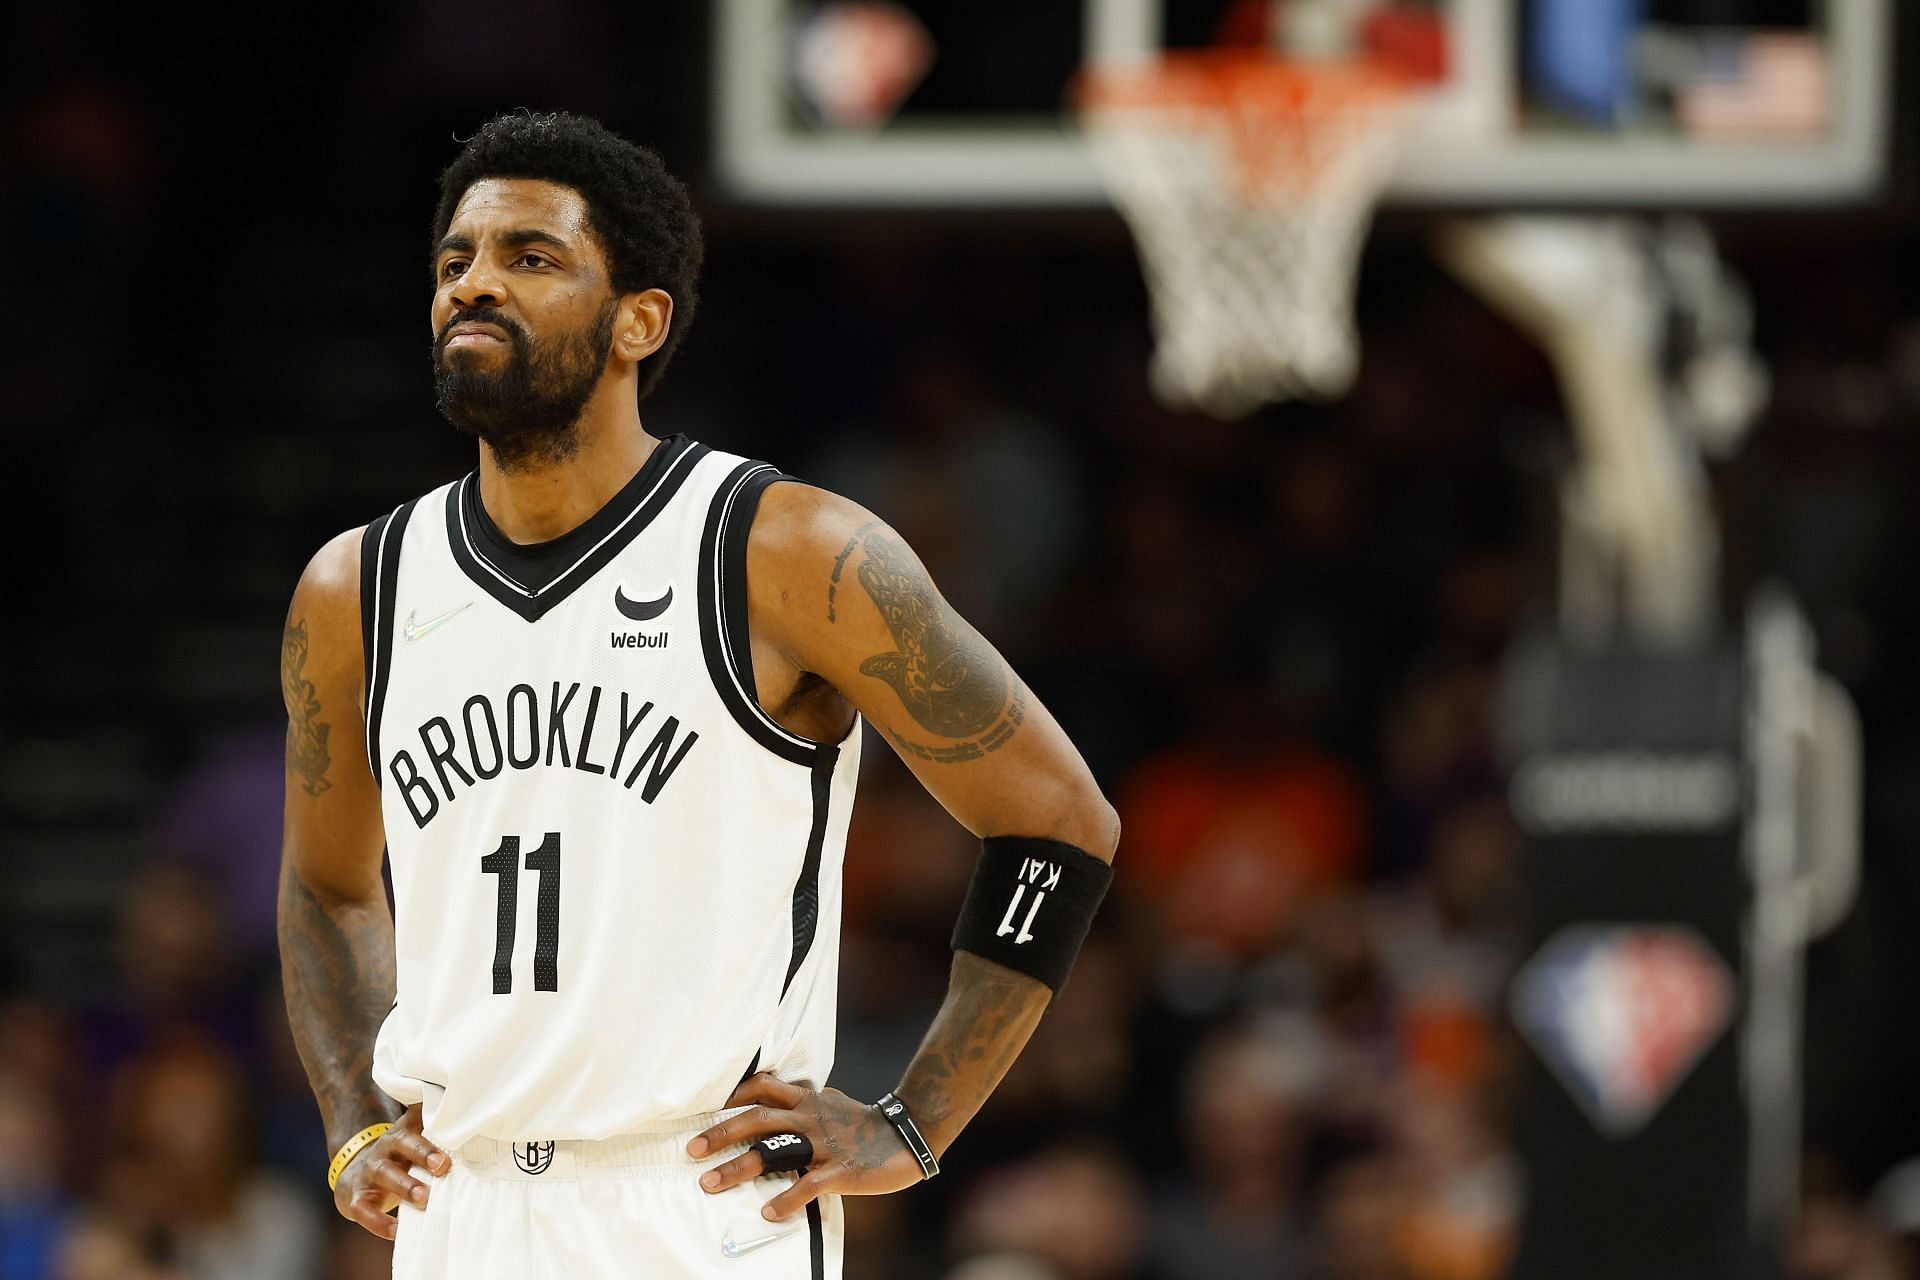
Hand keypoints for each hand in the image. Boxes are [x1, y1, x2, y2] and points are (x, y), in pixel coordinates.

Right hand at [333, 1105, 450, 1239]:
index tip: (447, 1153)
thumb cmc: (397, 1158)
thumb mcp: (413, 1141)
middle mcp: (384, 1148)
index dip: (430, 1138)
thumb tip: (472, 1122)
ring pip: (383, 1174)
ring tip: (424, 1199)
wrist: (354, 1175)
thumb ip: (436, 1132)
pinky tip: (396, 1230)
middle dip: (421, 1154)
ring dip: (404, 1186)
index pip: (416, 1126)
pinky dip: (378, 1221)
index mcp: (401, 1134)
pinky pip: (363, 1209)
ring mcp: (368, 1172)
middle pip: (400, 1144)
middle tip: (441, 1167)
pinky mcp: (356, 1198)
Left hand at [686, 1073, 923, 1221]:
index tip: (708, 1107)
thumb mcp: (832, 1104)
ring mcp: (824, 1144)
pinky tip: (769, 1213)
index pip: (765, 1088)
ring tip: (710, 1183)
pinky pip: (808, 1184)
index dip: (736, 1095)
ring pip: (774, 1150)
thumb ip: (807, 1103)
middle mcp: (810, 1118)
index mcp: (808, 1101)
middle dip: (722, 1133)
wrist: (909, 1134)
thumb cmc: (866, 1123)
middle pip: (758, 1119)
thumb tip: (781, 1100)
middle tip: (692, 1149)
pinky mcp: (841, 1170)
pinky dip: (786, 1199)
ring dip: (738, 1166)